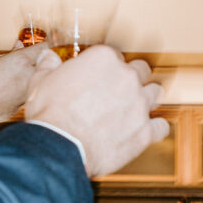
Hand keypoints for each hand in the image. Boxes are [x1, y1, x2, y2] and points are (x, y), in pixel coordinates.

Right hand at [0, 44, 46, 131]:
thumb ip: (11, 52)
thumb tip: (20, 45)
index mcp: (22, 60)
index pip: (44, 48)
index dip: (43, 46)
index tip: (42, 46)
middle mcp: (31, 74)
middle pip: (47, 63)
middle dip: (43, 60)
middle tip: (34, 60)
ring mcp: (33, 89)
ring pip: (43, 77)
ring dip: (38, 74)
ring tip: (22, 75)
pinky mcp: (31, 101)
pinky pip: (36, 89)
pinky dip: (32, 86)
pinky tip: (17, 88)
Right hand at [24, 45, 168, 177]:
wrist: (61, 146)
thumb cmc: (50, 114)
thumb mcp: (40, 82)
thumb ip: (49, 67)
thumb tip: (48, 58)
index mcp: (103, 59)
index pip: (114, 56)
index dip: (107, 68)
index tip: (101, 78)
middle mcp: (127, 77)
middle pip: (141, 70)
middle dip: (133, 78)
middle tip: (121, 90)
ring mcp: (140, 104)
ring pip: (156, 93)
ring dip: (148, 98)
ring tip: (137, 108)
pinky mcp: (145, 131)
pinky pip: (161, 126)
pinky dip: (155, 128)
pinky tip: (147, 131)